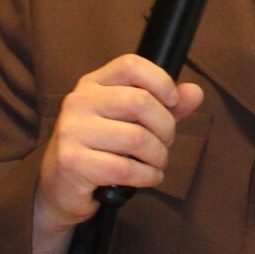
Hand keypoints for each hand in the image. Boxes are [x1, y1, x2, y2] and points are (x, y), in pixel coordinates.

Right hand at [32, 58, 202, 253]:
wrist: (59, 188)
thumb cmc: (100, 150)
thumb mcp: (131, 122)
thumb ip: (164, 106)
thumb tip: (195, 92)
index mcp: (93, 84)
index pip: (131, 65)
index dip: (160, 81)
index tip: (172, 102)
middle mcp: (79, 102)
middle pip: (141, 102)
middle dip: (166, 128)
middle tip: (165, 144)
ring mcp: (72, 131)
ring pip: (137, 138)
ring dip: (158, 157)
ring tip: (156, 164)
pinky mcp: (72, 162)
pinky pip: (126, 168)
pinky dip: (147, 176)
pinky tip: (148, 178)